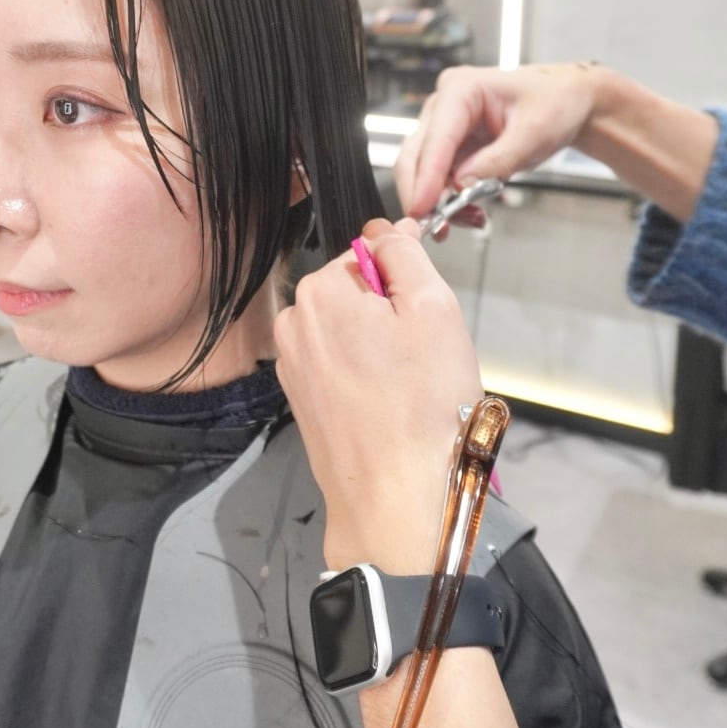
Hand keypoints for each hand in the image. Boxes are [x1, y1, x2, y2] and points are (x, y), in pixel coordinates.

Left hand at [273, 219, 481, 574]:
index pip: (371, 254)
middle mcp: (294, 326)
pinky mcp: (303, 403)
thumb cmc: (423, 409)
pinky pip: (344, 372)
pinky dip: (370, 382)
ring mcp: (293, 368)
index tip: (427, 317)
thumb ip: (405, 254)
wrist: (399, 499)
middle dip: (394, 318)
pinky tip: (393, 409)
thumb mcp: (433, 307)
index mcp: (318, 292)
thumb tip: (389, 228)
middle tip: (424, 357)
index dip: (407, 282)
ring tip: (410, 388)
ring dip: (384, 352)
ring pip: (351, 335)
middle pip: (357, 296)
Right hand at [393, 63, 610, 225]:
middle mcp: (444, 107)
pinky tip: (473, 213)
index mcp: (462, 89)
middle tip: (433, 226)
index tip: (422, 207)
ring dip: (439, 202)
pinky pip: (441, 181)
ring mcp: (446, 129)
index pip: (435, 138)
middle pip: (415, 156)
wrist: (569, 102)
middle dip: (422, 194)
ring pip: (424, 173)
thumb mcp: (533, 133)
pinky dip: (452, 201)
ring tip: (471, 220)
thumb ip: (497, 161)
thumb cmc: (555, 102)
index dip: (426, 176)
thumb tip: (461, 186)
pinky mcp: (453, 150)